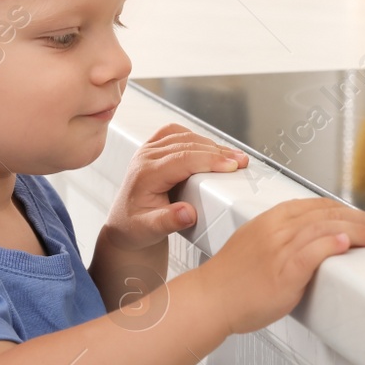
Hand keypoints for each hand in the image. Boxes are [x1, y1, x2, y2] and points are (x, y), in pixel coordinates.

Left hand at [102, 123, 250, 251]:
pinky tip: (210, 148)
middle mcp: (146, 157)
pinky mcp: (154, 148)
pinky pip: (177, 133)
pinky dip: (196, 138)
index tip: (231, 166)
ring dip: (211, 144)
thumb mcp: (149, 230)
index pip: (182, 159)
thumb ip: (167, 222)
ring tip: (233, 156)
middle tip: (241, 161)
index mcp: (145, 173)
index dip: (209, 160)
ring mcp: (149, 150)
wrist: (124, 224)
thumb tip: (187, 213)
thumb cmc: (135, 227)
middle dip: (218, 152)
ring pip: (185, 136)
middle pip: (187, 144)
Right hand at [197, 197, 364, 333]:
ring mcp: (279, 249)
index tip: (358, 216)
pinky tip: (345, 244)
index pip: (315, 204)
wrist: (209, 300)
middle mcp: (276, 229)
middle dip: (356, 218)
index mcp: (269, 219)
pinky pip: (312, 252)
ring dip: (355, 231)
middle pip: (325, 213)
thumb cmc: (229, 280)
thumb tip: (306, 239)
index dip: (342, 209)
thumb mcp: (253, 243)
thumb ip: (279, 237)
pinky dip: (331, 245)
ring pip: (325, 229)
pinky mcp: (283, 271)